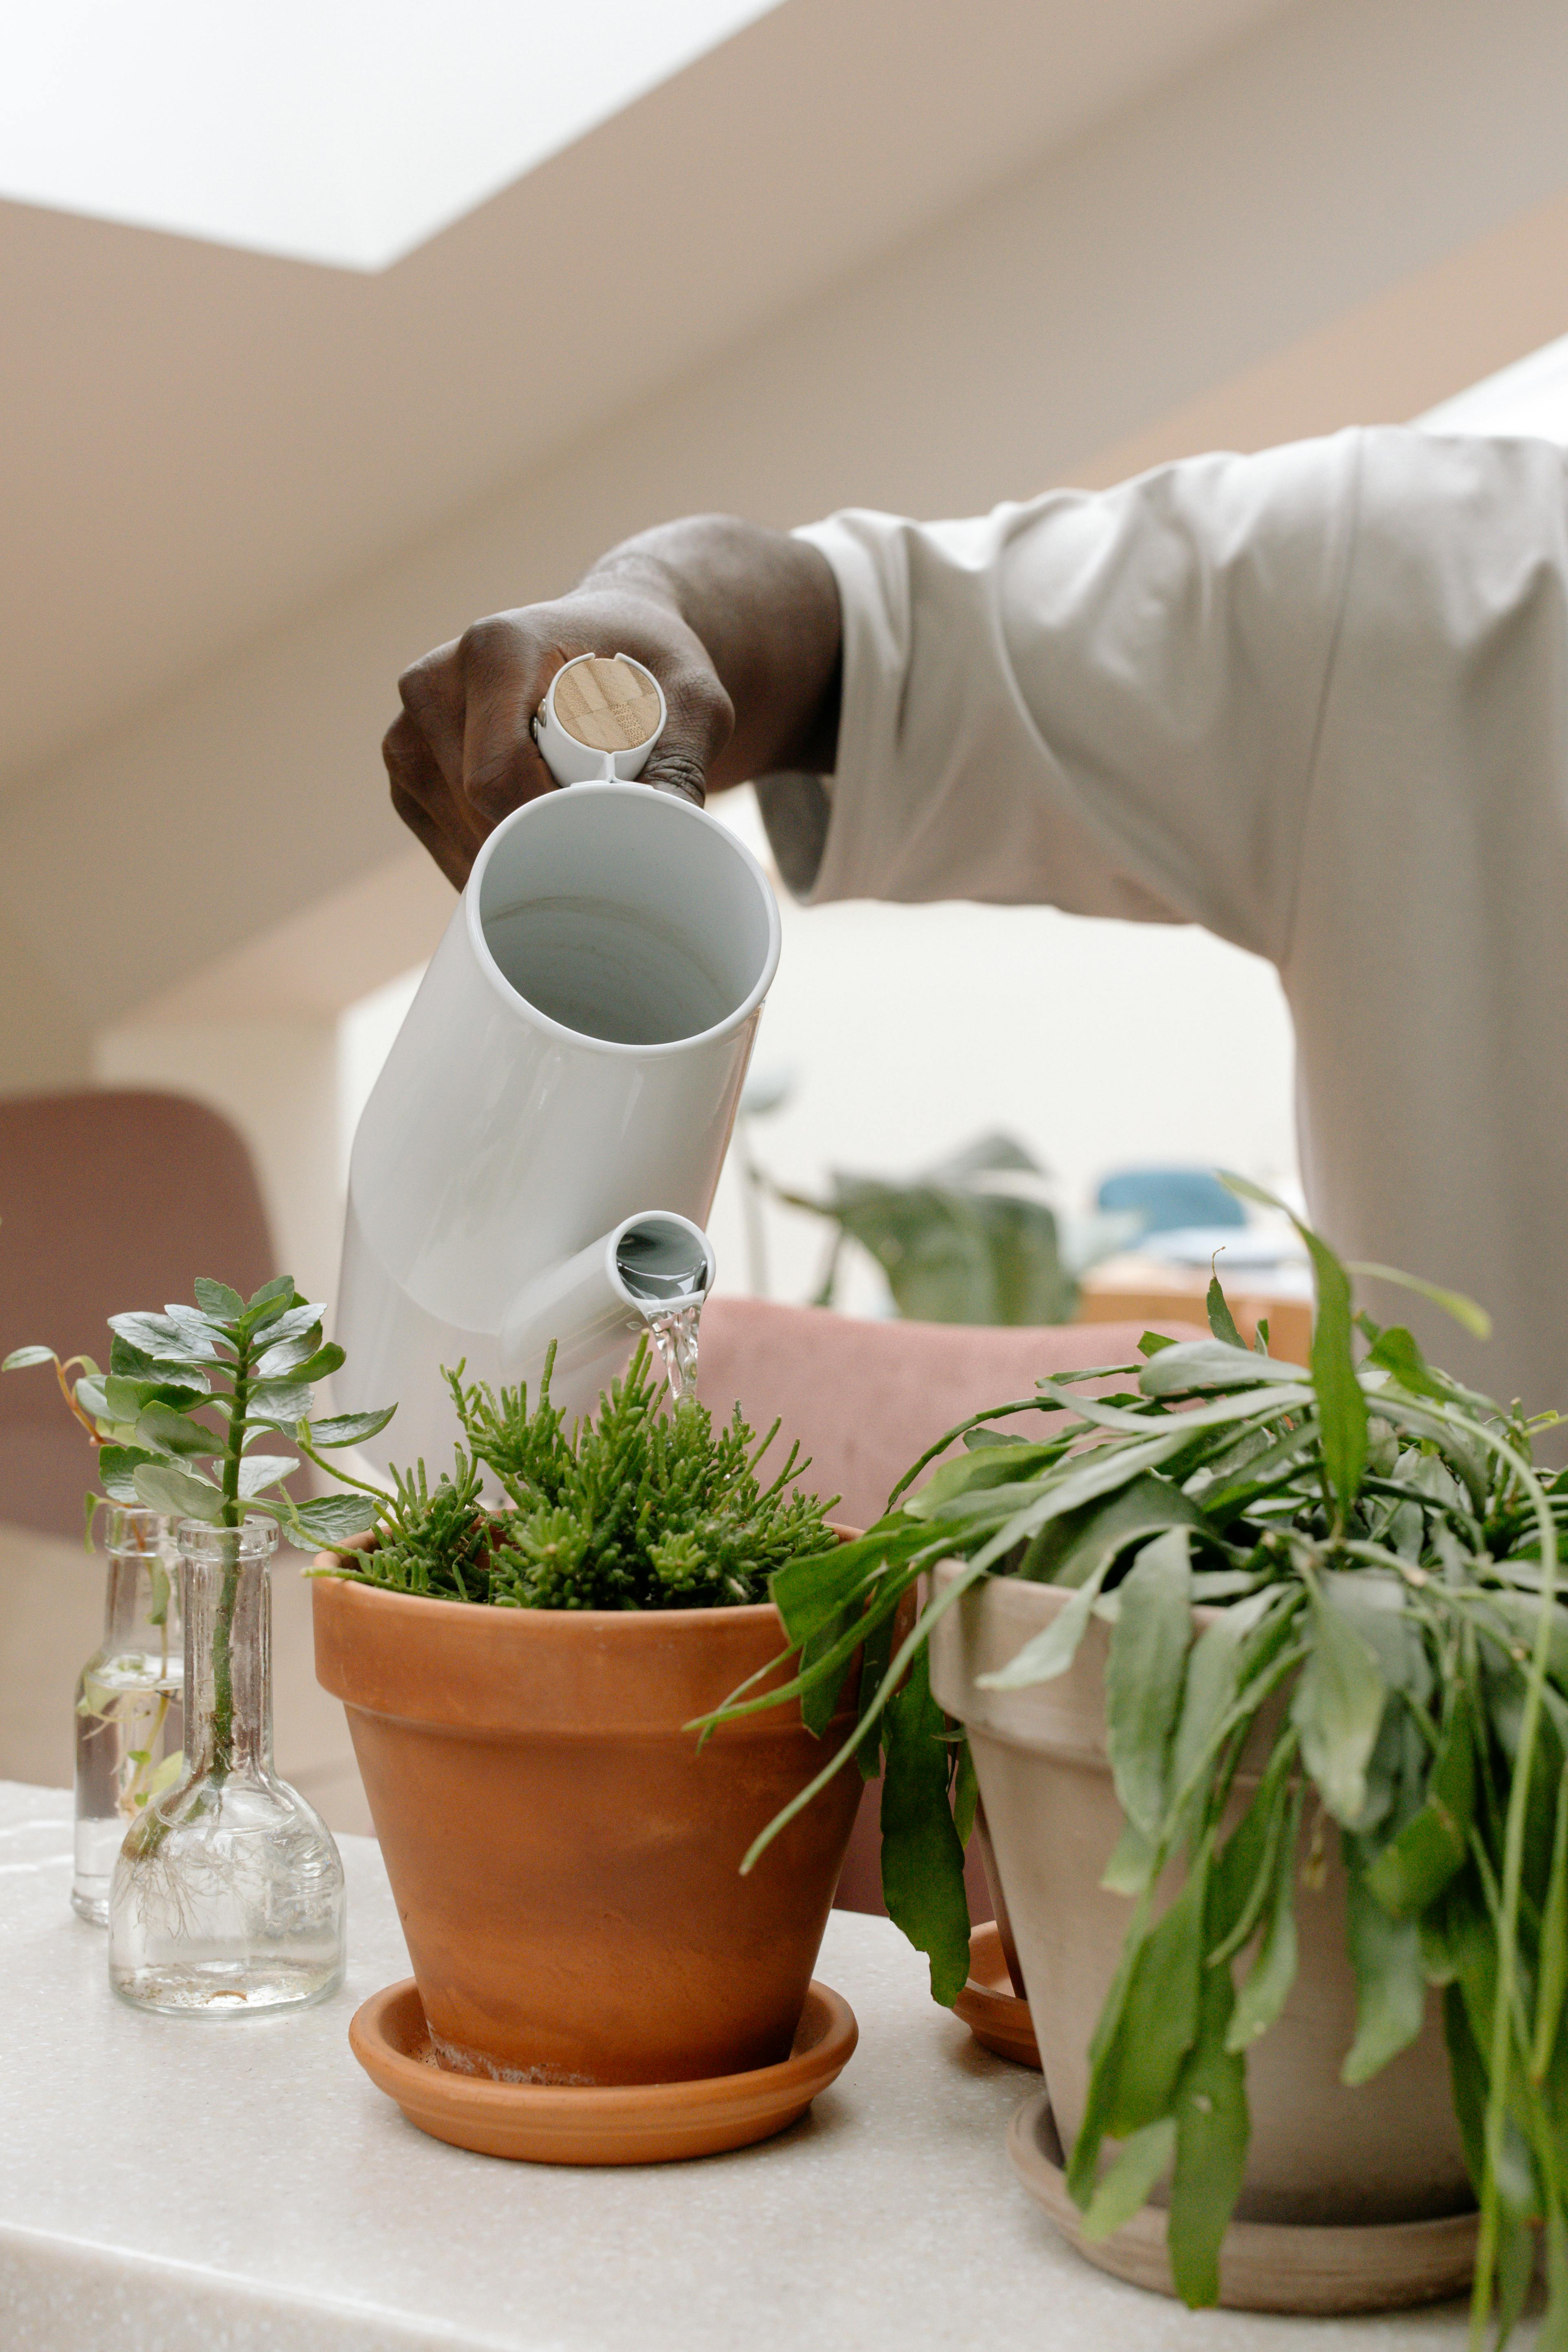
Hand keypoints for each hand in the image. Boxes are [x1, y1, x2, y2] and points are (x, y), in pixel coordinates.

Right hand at [384, 587, 731, 889]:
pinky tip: (535, 841)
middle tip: (601, 842)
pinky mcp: (407, 760)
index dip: (550, 825)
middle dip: (538, 843)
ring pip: (453, 831)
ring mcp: (409, 722)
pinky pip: (440, 836)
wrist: (611, 638)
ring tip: (571, 829)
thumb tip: (667, 836)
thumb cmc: (649, 665)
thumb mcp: (692, 700)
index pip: (499, 775)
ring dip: (514, 854)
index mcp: (495, 649)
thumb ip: (683, 765)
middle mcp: (435, 680)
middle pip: (472, 808)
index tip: (604, 840)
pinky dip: (489, 855)